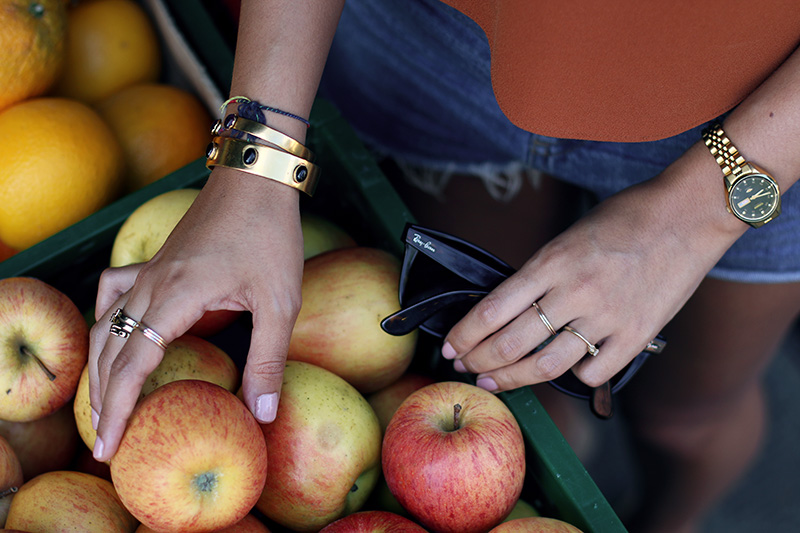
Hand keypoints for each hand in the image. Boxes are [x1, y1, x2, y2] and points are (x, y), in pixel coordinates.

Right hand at [88, 168, 303, 461]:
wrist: (256, 177)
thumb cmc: (270, 233)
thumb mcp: (280, 301)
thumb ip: (269, 359)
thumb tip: (262, 412)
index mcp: (176, 295)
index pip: (132, 364)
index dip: (118, 408)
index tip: (110, 445)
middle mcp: (151, 283)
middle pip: (110, 349)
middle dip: (102, 398)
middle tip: (105, 440)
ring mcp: (149, 269)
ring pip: (105, 323)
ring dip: (99, 364)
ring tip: (102, 401)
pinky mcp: (157, 260)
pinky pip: (114, 290)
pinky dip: (106, 317)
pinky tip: (115, 329)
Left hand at [442, 145, 745, 391]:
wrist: (688, 214)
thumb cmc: (624, 219)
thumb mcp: (567, 239)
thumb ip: (539, 276)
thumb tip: (507, 311)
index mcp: (552, 262)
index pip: (492, 309)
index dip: (465, 334)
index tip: (451, 345)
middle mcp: (575, 292)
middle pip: (511, 344)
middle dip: (478, 361)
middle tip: (465, 368)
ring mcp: (607, 317)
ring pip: (546, 366)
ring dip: (511, 378)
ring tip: (494, 380)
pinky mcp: (637, 335)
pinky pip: (591, 373)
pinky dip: (571, 377)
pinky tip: (562, 372)